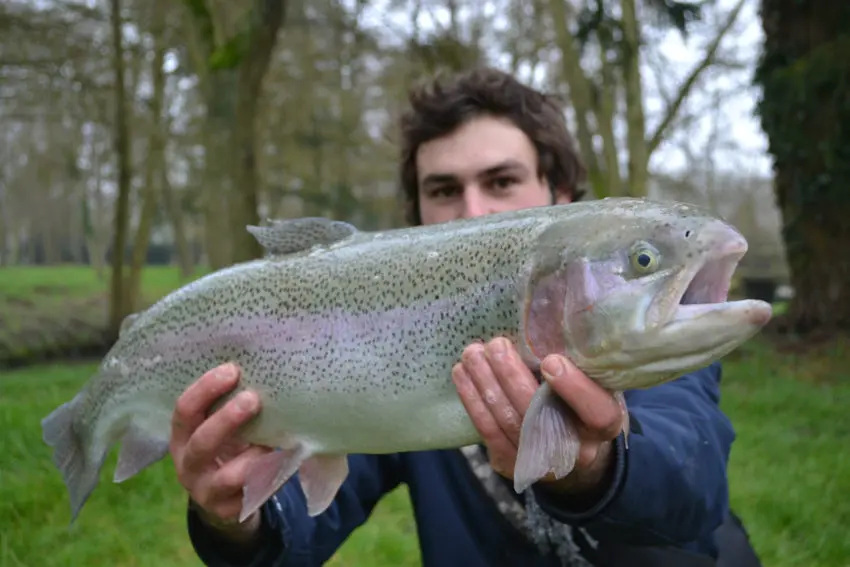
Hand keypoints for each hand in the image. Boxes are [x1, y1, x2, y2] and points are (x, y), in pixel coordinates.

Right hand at [170, 362, 271, 540]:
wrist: (224, 498)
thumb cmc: (227, 447)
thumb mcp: (221, 427)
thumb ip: (231, 403)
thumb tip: (266, 364)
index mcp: (183, 436)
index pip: (184, 410)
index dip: (205, 389)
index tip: (232, 370)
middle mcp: (188, 463)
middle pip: (202, 442)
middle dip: (227, 419)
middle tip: (253, 399)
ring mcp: (206, 490)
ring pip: (227, 476)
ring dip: (253, 456)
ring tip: (274, 440)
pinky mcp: (228, 510)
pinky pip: (250, 494)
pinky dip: (268, 476)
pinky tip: (284, 460)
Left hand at [451, 337, 623, 496]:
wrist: (571, 451)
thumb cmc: (582, 403)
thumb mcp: (596, 384)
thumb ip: (582, 366)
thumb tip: (548, 325)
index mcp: (603, 427)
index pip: (596, 412)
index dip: (574, 389)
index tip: (552, 360)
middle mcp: (575, 452)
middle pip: (538, 415)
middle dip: (511, 377)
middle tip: (496, 345)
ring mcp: (540, 462)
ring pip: (507, 421)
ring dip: (484, 383)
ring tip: (472, 353)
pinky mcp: (511, 463)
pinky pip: (488, 430)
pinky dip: (472, 400)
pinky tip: (462, 374)